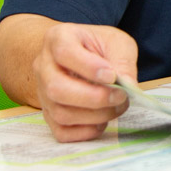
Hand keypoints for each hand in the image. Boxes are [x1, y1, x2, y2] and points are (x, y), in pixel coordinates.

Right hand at [33, 22, 137, 141]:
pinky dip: (84, 132)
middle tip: (120, 96)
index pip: (64, 52)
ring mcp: (42, 92)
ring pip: (60, 113)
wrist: (82, 54)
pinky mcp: (48, 113)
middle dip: (93, 98)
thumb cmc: (98, 46)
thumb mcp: (116, 42)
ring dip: (94, 116)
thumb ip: (123, 61)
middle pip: (56, 88)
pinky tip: (102, 121)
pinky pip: (60, 131)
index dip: (89, 67)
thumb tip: (128, 86)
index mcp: (58, 38)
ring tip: (117, 107)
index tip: (112, 76)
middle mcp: (43, 65)